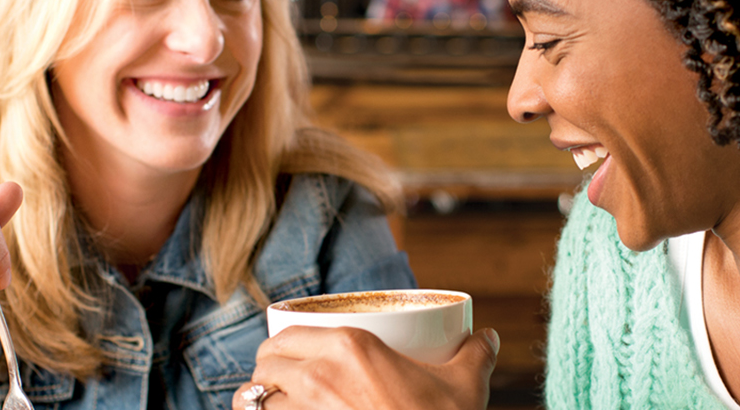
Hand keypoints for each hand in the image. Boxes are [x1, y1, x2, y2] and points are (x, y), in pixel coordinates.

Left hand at [234, 326, 499, 409]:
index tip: (287, 354)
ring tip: (273, 407)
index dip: (278, 345)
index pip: (284, 336)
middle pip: (263, 365)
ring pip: (252, 400)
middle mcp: (317, 376)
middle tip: (281, 380)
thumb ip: (476, 354)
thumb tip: (487, 337)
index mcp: (349, 347)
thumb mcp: (466, 386)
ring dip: (259, 403)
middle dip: (264, 371)